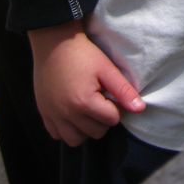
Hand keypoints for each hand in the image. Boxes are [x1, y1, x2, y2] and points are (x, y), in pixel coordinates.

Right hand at [28, 21, 144, 145]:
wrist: (54, 43)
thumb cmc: (82, 54)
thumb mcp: (107, 69)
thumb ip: (124, 91)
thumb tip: (140, 109)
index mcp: (84, 103)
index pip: (112, 120)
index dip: (116, 107)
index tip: (111, 94)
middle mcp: (66, 114)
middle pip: (95, 133)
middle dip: (103, 120)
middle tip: (101, 100)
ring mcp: (53, 115)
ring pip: (75, 140)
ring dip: (85, 129)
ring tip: (87, 110)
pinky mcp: (43, 113)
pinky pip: (56, 134)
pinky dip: (67, 129)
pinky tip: (72, 113)